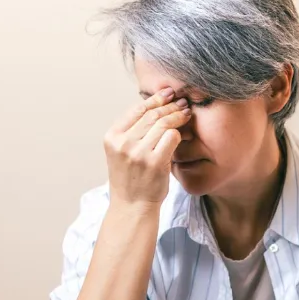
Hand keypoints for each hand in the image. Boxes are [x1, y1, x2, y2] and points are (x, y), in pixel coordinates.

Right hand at [104, 88, 191, 207]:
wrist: (132, 206)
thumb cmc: (130, 178)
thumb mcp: (121, 152)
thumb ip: (132, 131)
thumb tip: (154, 105)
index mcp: (112, 137)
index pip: (136, 110)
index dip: (154, 99)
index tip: (167, 93)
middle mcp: (123, 143)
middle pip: (151, 115)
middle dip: (169, 106)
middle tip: (182, 102)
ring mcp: (138, 153)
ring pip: (163, 124)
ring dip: (177, 116)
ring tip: (186, 113)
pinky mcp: (154, 162)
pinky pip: (171, 137)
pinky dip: (179, 133)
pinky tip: (184, 132)